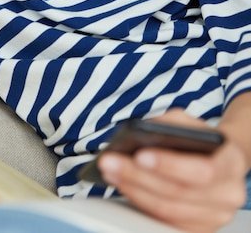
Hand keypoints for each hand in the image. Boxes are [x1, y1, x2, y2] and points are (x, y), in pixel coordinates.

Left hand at [97, 109, 247, 232]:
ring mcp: (215, 216)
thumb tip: (140, 132)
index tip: (139, 154)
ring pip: (166, 210)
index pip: (202, 170)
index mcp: (232, 163)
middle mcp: (228, 195)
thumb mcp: (190, 121)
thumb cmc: (202, 139)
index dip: (169, 165)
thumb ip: (169, 123)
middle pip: (177, 193)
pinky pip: (164, 220)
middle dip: (138, 176)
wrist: (222, 159)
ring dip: (132, 189)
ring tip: (110, 171)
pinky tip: (122, 185)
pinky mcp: (198, 228)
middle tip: (111, 161)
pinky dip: (139, 201)